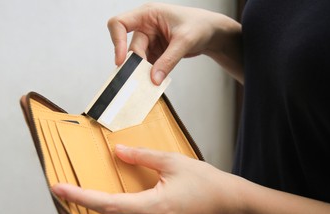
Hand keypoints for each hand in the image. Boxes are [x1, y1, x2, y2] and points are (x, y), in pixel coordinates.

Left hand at [52, 145, 237, 213]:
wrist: (229, 203)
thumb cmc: (206, 183)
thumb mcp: (173, 162)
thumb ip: (141, 157)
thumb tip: (117, 152)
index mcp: (154, 207)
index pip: (106, 205)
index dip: (79, 198)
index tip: (59, 190)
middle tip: (78, 207)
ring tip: (94, 204)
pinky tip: (120, 204)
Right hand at [107, 3, 241, 83]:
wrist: (212, 32)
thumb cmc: (200, 26)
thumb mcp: (184, 42)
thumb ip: (168, 60)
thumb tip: (153, 79)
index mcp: (148, 14)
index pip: (119, 24)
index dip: (117, 42)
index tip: (121, 61)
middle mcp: (145, 26)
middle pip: (132, 48)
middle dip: (137, 65)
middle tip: (142, 81)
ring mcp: (150, 40)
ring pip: (139, 59)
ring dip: (143, 72)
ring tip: (151, 83)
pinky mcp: (155, 52)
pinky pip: (147, 65)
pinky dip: (151, 74)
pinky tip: (157, 81)